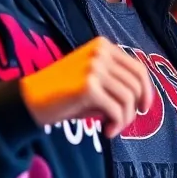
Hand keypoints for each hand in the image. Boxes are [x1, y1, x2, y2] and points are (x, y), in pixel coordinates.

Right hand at [19, 37, 153, 137]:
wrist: (29, 100)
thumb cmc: (63, 94)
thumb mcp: (93, 80)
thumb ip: (116, 83)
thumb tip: (144, 100)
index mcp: (103, 46)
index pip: (138, 68)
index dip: (146, 90)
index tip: (143, 108)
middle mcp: (100, 53)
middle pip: (136, 84)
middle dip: (134, 108)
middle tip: (122, 123)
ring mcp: (94, 67)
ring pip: (128, 98)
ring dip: (124, 119)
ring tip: (112, 128)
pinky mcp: (88, 86)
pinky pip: (117, 109)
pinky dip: (117, 124)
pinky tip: (107, 131)